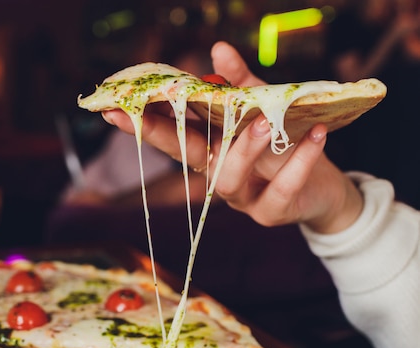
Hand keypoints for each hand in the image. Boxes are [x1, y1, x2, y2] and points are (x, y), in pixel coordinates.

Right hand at [102, 41, 363, 233]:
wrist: (324, 187)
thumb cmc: (287, 145)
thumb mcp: (265, 109)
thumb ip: (242, 85)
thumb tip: (217, 48)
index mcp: (212, 149)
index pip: (172, 134)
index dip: (143, 122)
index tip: (112, 108)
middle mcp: (218, 174)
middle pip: (185, 156)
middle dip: (165, 133)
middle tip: (165, 101)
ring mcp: (242, 196)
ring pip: (228, 178)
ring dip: (244, 148)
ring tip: (265, 121)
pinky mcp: (271, 210)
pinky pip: (280, 190)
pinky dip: (299, 162)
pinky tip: (317, 136)